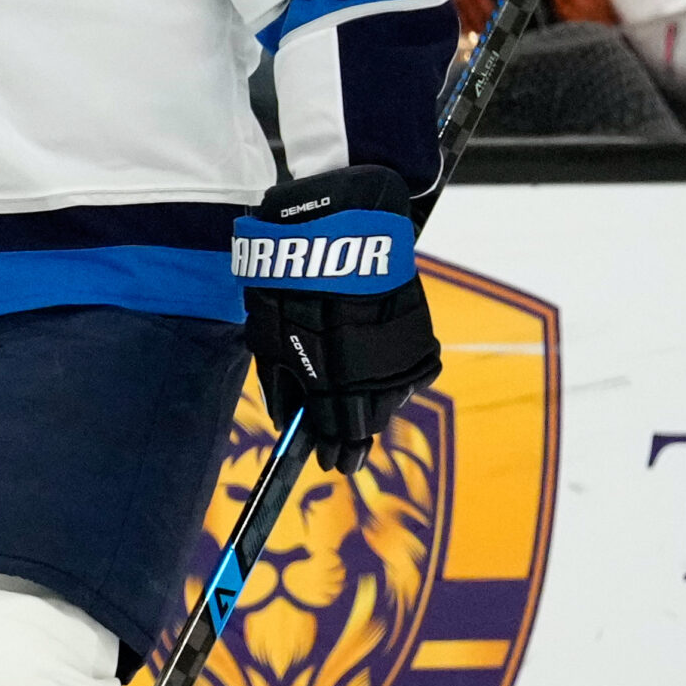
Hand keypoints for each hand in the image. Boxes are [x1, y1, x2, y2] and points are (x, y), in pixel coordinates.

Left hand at [235, 165, 441, 471]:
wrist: (338, 222)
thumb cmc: (290, 273)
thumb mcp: (269, 329)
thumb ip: (279, 377)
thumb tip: (287, 417)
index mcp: (332, 374)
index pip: (338, 430)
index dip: (333, 449)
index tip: (330, 463)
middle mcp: (372, 370)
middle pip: (369, 420)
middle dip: (353, 436)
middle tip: (342, 450)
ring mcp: (398, 351)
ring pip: (390, 397)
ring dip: (373, 408)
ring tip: (357, 414)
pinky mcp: (416, 331)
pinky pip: (406, 369)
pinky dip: (391, 378)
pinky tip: (377, 377)